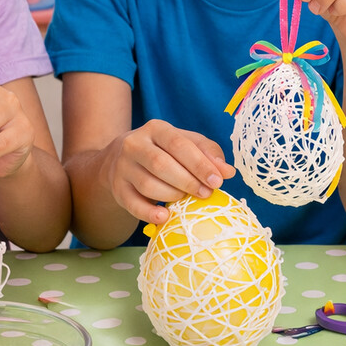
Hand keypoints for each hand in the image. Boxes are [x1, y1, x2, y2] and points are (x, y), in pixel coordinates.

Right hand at [104, 120, 234, 226]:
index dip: (199, 164)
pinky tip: (165, 217)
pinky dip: (150, 213)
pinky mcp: (117, 188)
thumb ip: (208, 153)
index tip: (217, 181)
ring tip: (185, 199)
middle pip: (161, 164)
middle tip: (206, 194)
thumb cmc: (163, 151)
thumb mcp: (185, 144)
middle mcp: (134, 144)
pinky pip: (133, 204)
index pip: (178, 144)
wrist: (120, 159)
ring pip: (148, 184)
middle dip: (188, 181)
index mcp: (155, 129)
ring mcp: (122, 167)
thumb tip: (228, 172)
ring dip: (172, 195)